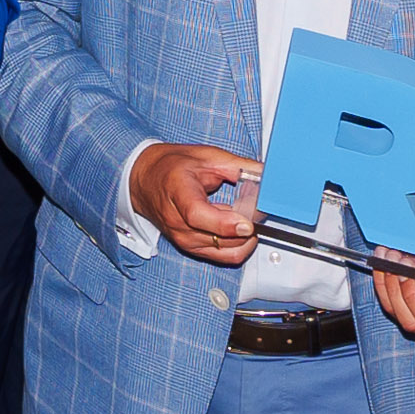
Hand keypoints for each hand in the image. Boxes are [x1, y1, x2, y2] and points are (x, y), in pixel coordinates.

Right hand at [131, 140, 263, 264]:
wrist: (146, 180)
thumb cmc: (171, 167)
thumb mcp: (206, 157)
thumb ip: (240, 167)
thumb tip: (269, 175)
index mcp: (179, 193)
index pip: (199, 216)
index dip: (226, 223)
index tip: (248, 223)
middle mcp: (179, 223)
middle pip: (220, 239)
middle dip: (248, 228)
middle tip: (258, 209)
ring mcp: (184, 239)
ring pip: (228, 251)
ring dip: (245, 237)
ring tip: (245, 216)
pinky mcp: (191, 248)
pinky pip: (225, 257)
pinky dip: (239, 244)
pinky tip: (239, 227)